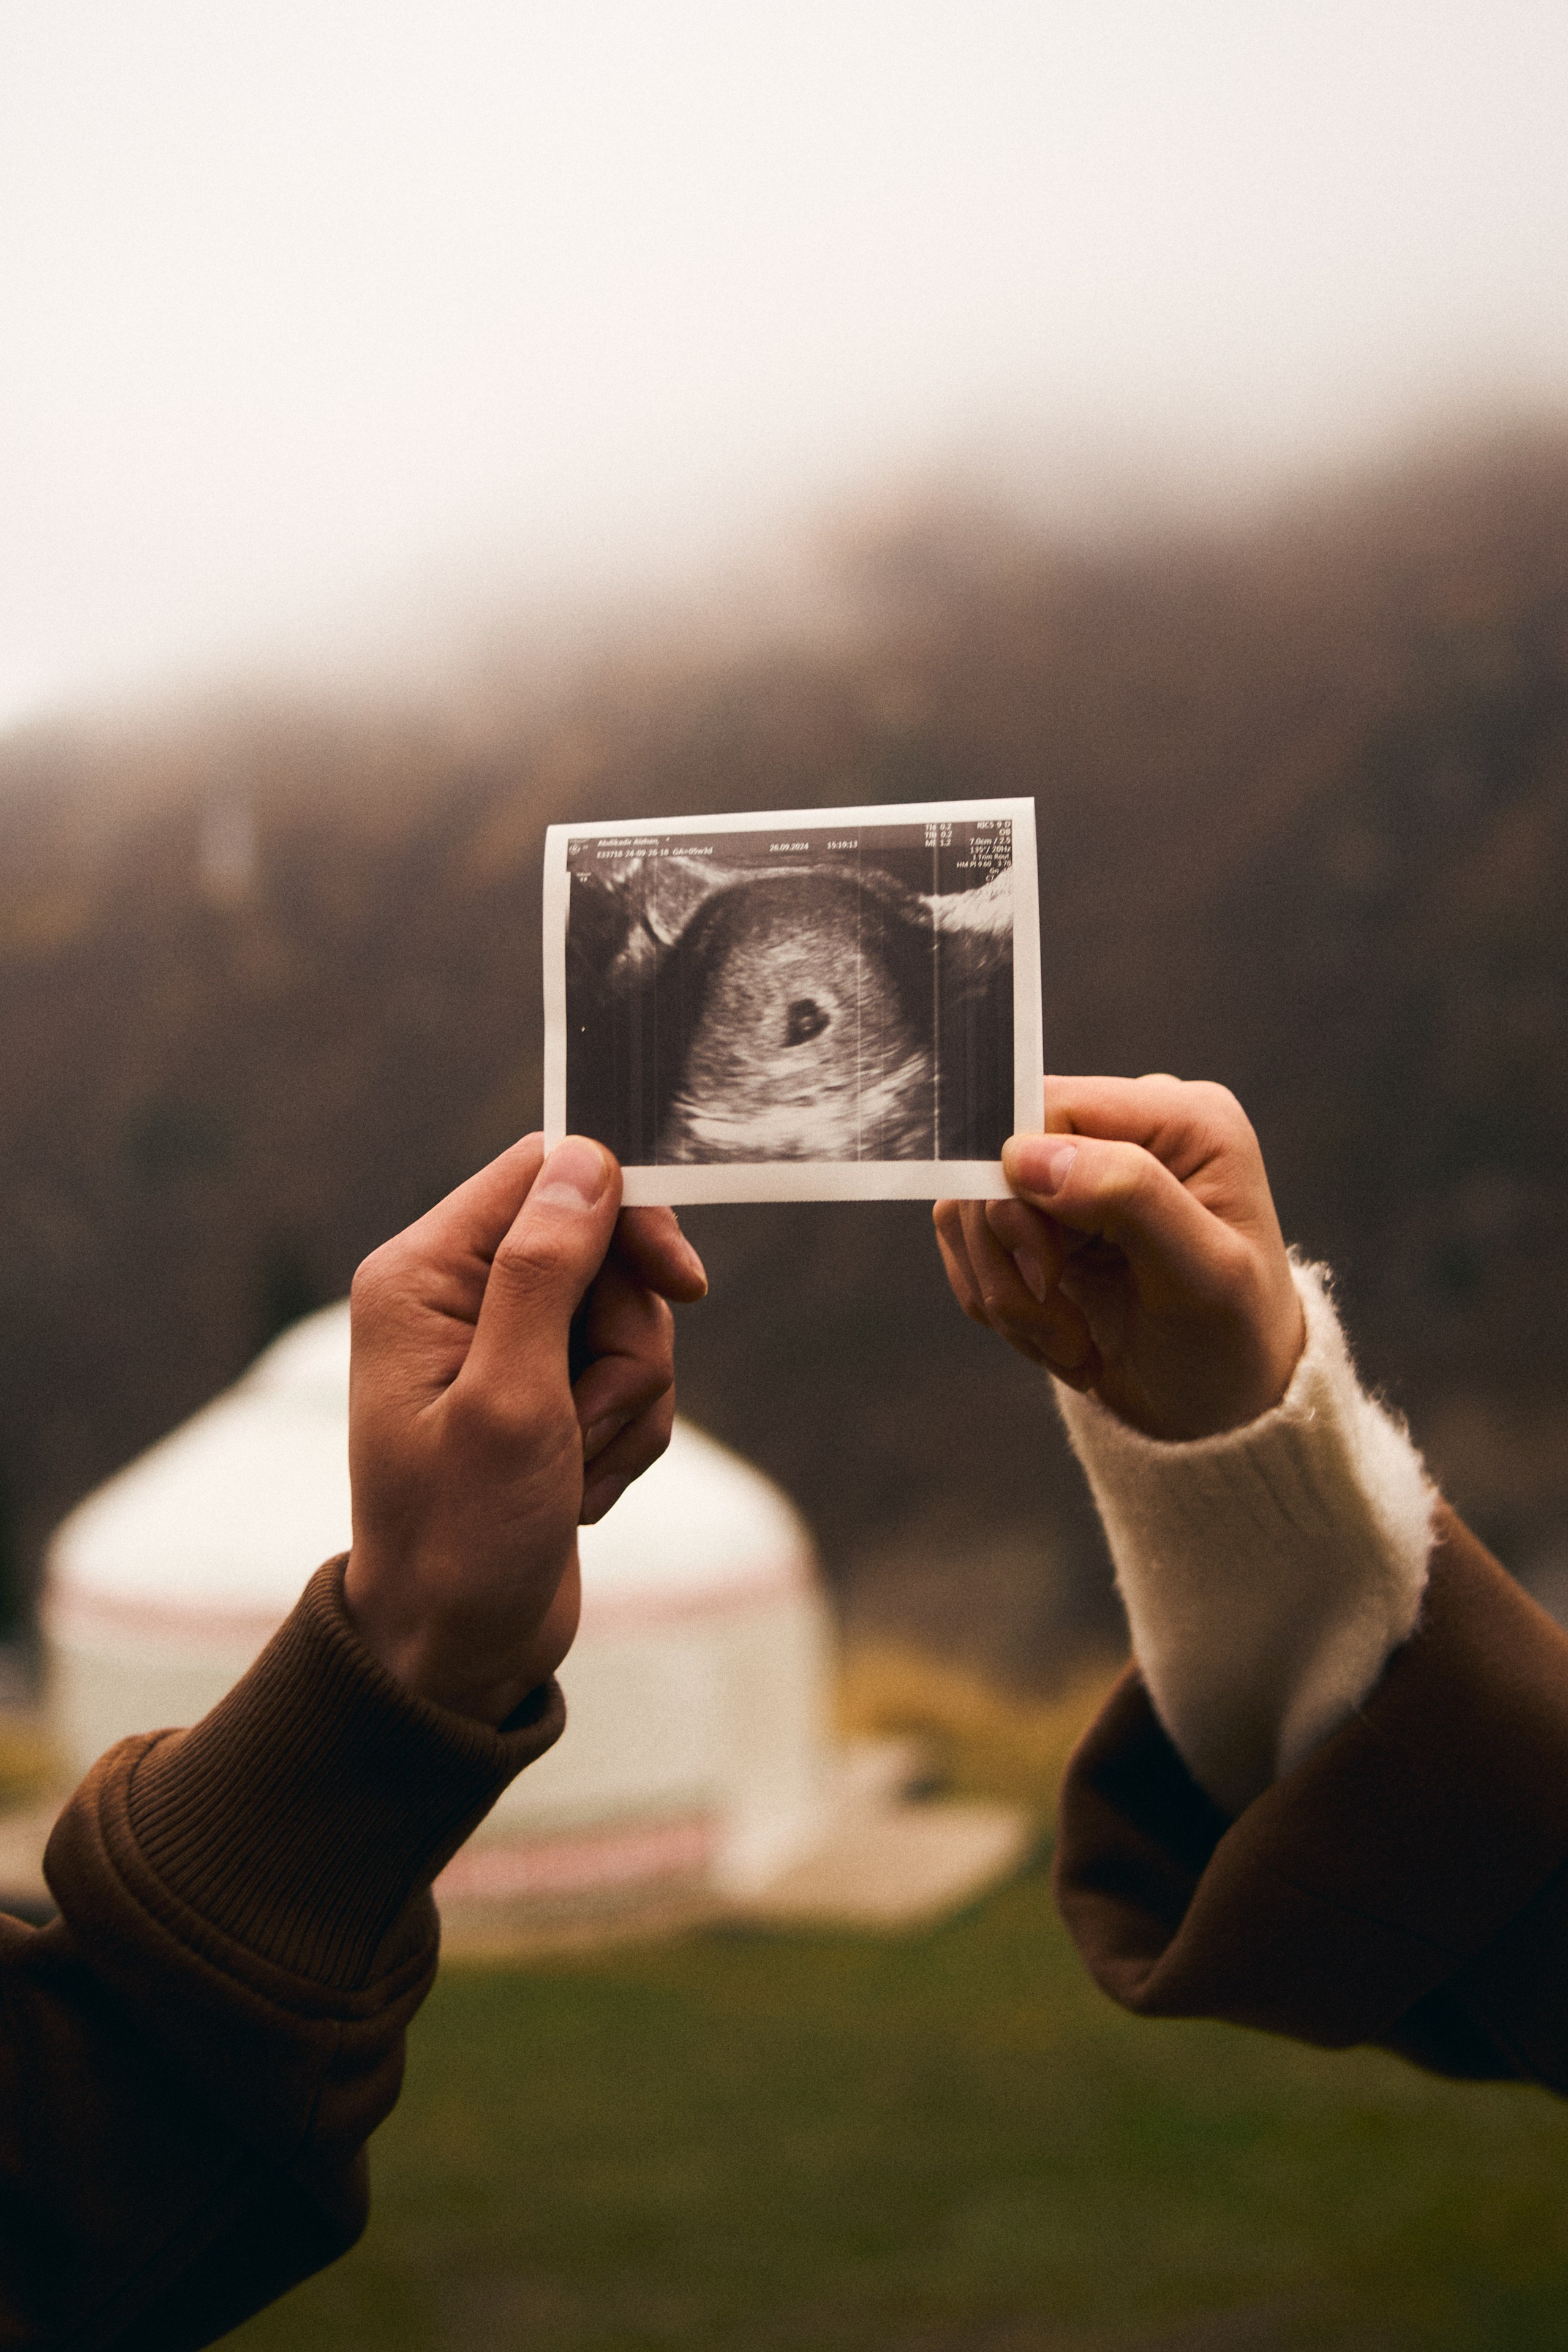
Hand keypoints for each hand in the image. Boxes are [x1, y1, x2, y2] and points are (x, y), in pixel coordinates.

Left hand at [342, 1133, 706, 1724]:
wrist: (459, 1655)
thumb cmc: (462, 1540)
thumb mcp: (509, 1401)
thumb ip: (543, 1272)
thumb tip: (584, 1160)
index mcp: (422, 1275)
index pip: (543, 1175)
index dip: (623, 1214)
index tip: (678, 1282)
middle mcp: (456, 1296)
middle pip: (602, 1249)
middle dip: (625, 1340)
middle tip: (591, 1417)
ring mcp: (504, 1346)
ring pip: (627, 1318)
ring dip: (628, 1400)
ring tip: (579, 1469)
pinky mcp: (544, 1393)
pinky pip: (630, 1375)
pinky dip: (627, 1434)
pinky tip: (584, 1491)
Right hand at [933, 1076, 1304, 1441]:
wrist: (1220, 1412)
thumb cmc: (1234, 1343)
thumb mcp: (1204, 1277)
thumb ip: (1130, 1197)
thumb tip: (1028, 1155)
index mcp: (1182, 1119)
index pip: (1049, 1107)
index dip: (1018, 1185)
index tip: (1049, 1271)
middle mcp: (1126, 1132)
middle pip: (997, 1158)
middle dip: (1011, 1256)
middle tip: (1060, 1325)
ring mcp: (1078, 1176)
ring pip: (970, 1206)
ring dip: (1004, 1291)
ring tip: (1065, 1342)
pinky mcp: (1042, 1221)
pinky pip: (969, 1242)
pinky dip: (998, 1302)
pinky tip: (1055, 1337)